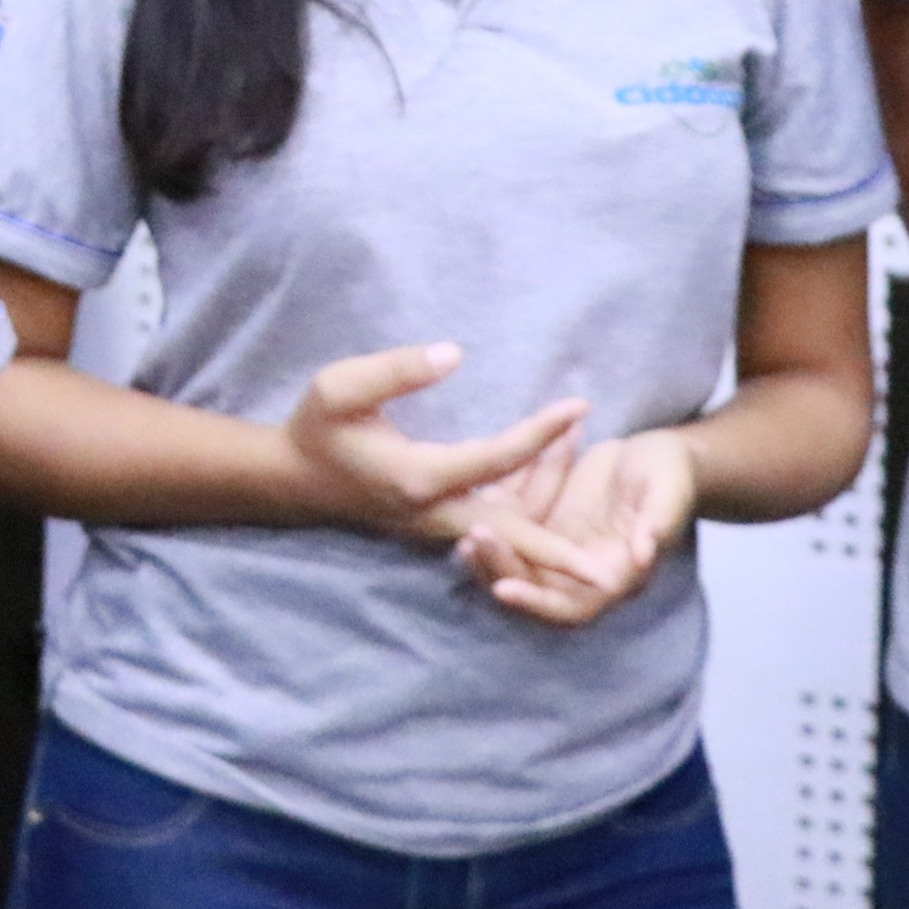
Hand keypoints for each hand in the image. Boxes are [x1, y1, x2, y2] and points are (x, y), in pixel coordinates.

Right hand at [279, 342, 588, 543]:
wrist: (292, 479)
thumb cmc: (315, 426)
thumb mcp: (340, 386)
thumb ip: (397, 369)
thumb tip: (455, 353)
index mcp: (418, 478)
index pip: (498, 458)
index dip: (542, 431)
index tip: (580, 405)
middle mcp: (434, 514)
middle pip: (515, 530)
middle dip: (563, 544)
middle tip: (616, 554)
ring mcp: (435, 528)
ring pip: (506, 534)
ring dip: (550, 515)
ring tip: (584, 471)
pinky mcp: (435, 528)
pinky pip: (493, 529)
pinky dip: (526, 514)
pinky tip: (548, 478)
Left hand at [456, 427, 700, 625]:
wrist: (655, 455)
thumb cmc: (670, 475)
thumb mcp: (669, 493)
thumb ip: (658, 524)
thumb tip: (643, 555)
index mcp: (613, 577)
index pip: (570, 607)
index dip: (536, 603)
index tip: (503, 589)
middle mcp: (578, 572)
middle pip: (531, 587)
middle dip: (499, 568)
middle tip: (473, 539)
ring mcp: (557, 548)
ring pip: (513, 562)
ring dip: (486, 551)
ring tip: (462, 528)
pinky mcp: (542, 523)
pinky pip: (512, 530)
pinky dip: (492, 518)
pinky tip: (471, 498)